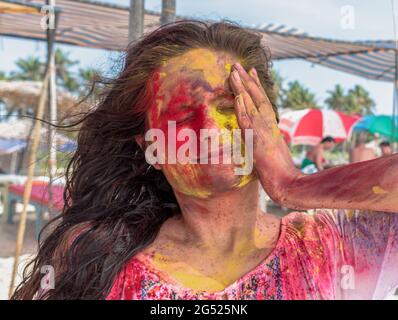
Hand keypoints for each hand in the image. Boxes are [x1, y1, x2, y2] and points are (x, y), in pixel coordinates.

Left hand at [229, 63, 298, 202]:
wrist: (288, 183)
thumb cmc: (280, 172)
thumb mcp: (272, 153)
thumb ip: (265, 142)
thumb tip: (256, 139)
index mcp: (271, 126)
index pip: (262, 102)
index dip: (255, 87)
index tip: (249, 72)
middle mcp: (269, 124)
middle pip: (258, 97)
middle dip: (247, 80)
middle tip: (237, 64)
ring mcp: (265, 130)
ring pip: (253, 104)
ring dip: (243, 87)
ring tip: (234, 71)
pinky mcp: (259, 139)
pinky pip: (250, 120)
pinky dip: (244, 107)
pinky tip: (238, 95)